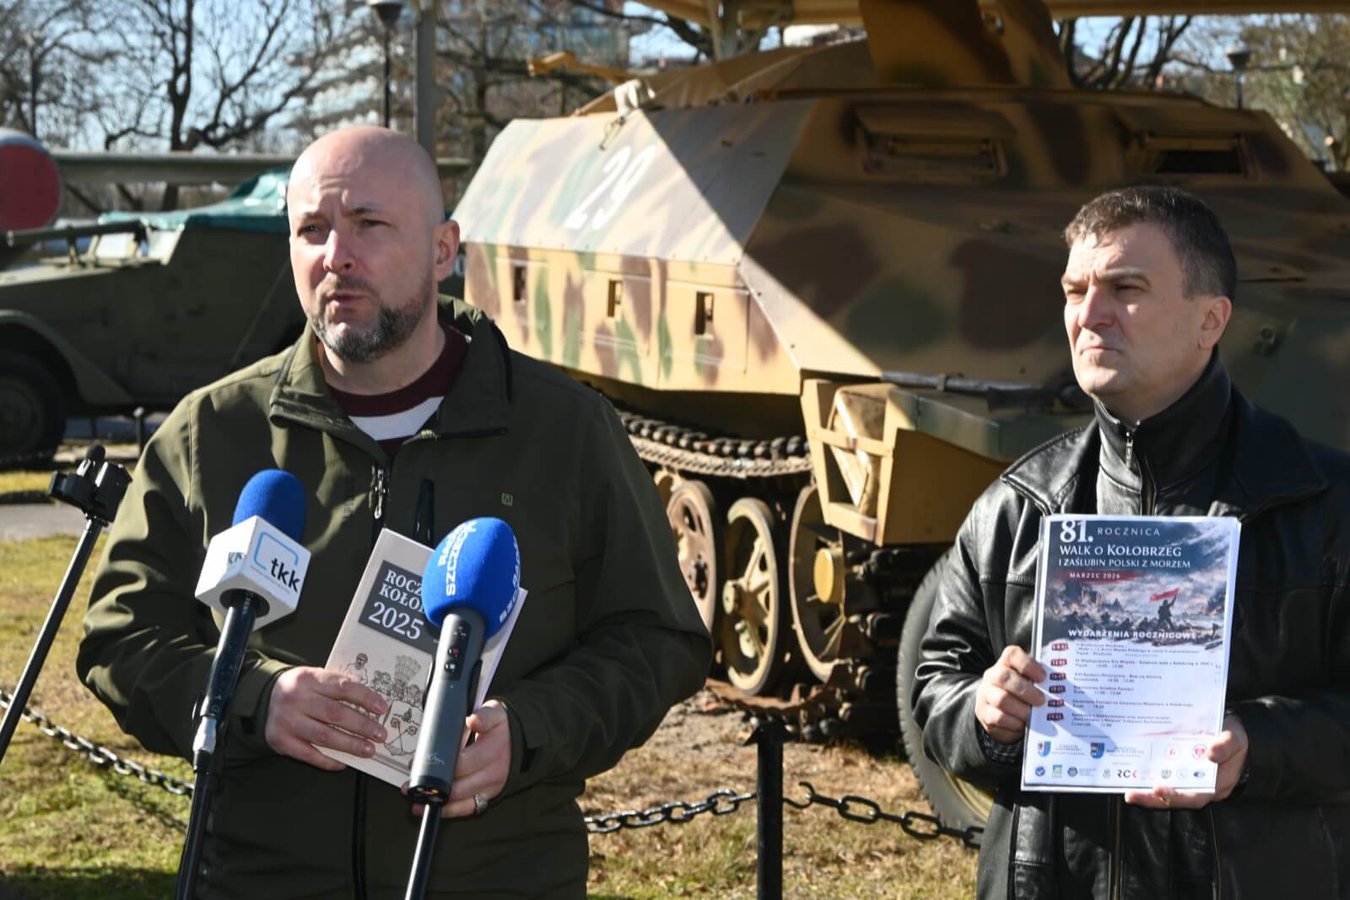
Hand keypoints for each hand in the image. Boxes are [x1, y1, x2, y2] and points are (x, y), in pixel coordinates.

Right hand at [264, 666, 389, 770]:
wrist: (264, 698)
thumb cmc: (299, 689)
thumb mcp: (316, 679)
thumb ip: (338, 688)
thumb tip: (371, 705)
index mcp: (308, 678)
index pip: (342, 687)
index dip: (365, 698)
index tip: (382, 708)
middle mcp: (296, 699)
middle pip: (334, 713)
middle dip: (361, 725)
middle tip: (379, 734)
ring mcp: (286, 721)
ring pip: (323, 735)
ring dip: (349, 744)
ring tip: (368, 750)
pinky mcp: (280, 740)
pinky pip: (308, 754)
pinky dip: (328, 760)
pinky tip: (343, 762)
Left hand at [404, 700, 512, 818]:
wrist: (519, 742)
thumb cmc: (502, 729)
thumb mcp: (495, 714)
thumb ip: (484, 716)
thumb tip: (474, 720)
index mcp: (492, 752)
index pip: (463, 764)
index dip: (441, 766)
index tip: (424, 764)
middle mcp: (492, 774)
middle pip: (458, 786)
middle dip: (433, 786)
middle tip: (413, 782)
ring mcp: (489, 788)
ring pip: (461, 801)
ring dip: (437, 802)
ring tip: (417, 798)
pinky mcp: (487, 797)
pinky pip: (467, 809)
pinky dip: (449, 811)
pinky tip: (433, 808)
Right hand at [975, 645, 1046, 744]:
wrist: (999, 710)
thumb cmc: (1021, 694)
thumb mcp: (1030, 683)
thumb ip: (1040, 682)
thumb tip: (1059, 686)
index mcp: (1006, 663)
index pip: (1012, 655)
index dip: (1028, 665)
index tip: (1043, 677)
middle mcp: (993, 675)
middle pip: (1004, 677)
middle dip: (1026, 691)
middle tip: (1041, 701)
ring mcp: (986, 694)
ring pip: (1001, 699)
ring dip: (1021, 709)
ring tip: (1032, 715)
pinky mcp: (984, 712)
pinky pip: (998, 717)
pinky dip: (1014, 722)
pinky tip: (1022, 724)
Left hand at [1124, 714, 1248, 809]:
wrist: (1239, 735)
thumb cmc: (1238, 738)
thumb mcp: (1235, 738)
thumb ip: (1225, 746)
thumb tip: (1210, 754)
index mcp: (1217, 784)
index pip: (1195, 796)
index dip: (1176, 796)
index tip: (1158, 790)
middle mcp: (1203, 786)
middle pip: (1177, 797)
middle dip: (1153, 799)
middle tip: (1131, 795)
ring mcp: (1193, 780)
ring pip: (1170, 790)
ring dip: (1148, 791)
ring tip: (1129, 789)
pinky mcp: (1184, 771)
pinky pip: (1167, 777)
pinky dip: (1152, 777)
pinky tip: (1136, 772)